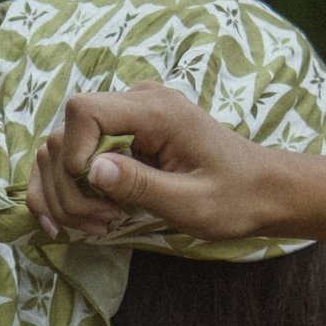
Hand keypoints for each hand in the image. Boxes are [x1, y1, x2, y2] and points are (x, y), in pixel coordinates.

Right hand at [26, 81, 276, 242]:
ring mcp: (130, 115)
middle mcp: (139, 102)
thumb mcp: (191, 203)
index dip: (74, 154)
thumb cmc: (235, 198)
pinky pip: (78, 153)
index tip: (96, 194)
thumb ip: (141, 185)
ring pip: (63, 146)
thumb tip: (90, 171)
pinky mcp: (125, 133)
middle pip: (66, 132)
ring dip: (68, 191)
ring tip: (101, 223)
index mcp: (158, 110)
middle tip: (102, 224)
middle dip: (69, 185)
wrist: (262, 189)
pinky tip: (84, 218)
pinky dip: (71, 187)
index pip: (84, 110)